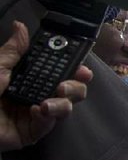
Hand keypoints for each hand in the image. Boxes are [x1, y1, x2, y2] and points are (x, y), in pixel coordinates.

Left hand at [0, 21, 92, 151]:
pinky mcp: (34, 131)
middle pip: (72, 90)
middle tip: (64, 86)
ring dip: (63, 103)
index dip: (75, 68)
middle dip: (76, 86)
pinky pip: (50, 124)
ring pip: (66, 107)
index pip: (60, 71)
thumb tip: (21, 27)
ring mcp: (38, 114)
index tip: (81, 67)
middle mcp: (38, 94)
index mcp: (30, 77)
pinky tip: (36, 111)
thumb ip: (14, 50)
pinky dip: (47, 116)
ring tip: (47, 103)